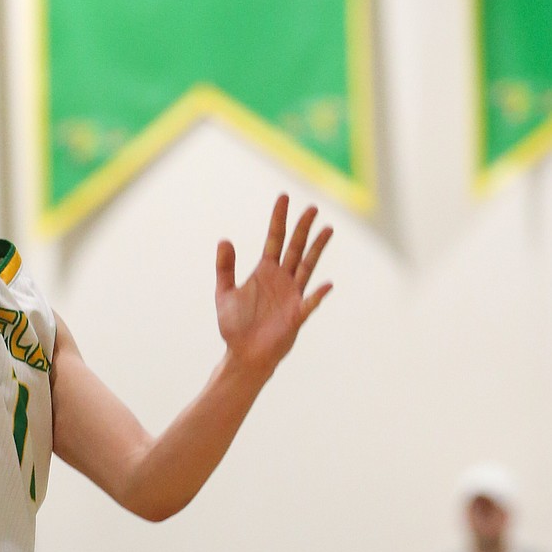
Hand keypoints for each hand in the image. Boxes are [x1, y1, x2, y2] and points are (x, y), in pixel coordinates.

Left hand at [215, 195, 331, 378]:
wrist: (244, 355)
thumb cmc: (236, 325)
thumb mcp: (224, 293)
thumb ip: (225, 267)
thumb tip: (224, 240)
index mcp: (265, 271)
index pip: (274, 239)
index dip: (278, 219)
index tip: (283, 197)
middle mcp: (282, 279)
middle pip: (295, 248)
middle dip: (303, 228)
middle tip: (312, 207)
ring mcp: (292, 296)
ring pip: (307, 267)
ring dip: (316, 249)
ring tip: (327, 229)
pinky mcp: (296, 315)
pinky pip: (309, 303)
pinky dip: (318, 295)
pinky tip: (327, 284)